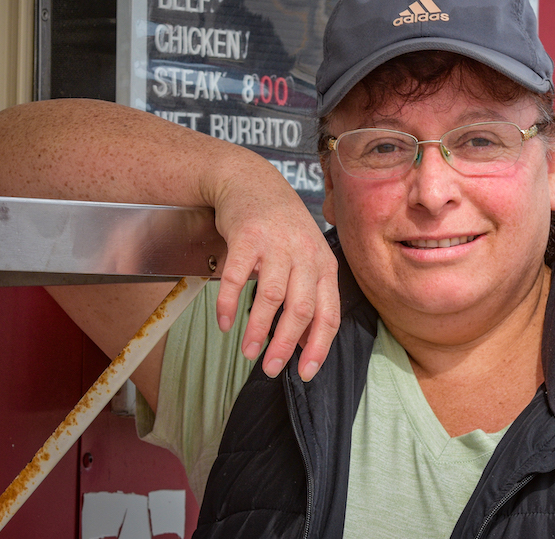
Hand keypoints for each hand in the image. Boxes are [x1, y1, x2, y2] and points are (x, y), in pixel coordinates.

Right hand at [208, 161, 339, 381]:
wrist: (252, 182)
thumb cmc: (282, 227)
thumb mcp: (306, 259)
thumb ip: (310, 298)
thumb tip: (308, 344)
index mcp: (324, 265)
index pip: (329, 314)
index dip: (319, 347)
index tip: (305, 373)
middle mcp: (305, 254)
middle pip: (301, 309)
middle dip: (286, 345)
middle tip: (271, 369)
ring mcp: (276, 244)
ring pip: (271, 297)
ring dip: (258, 329)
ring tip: (247, 352)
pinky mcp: (247, 237)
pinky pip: (237, 277)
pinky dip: (230, 304)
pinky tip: (226, 323)